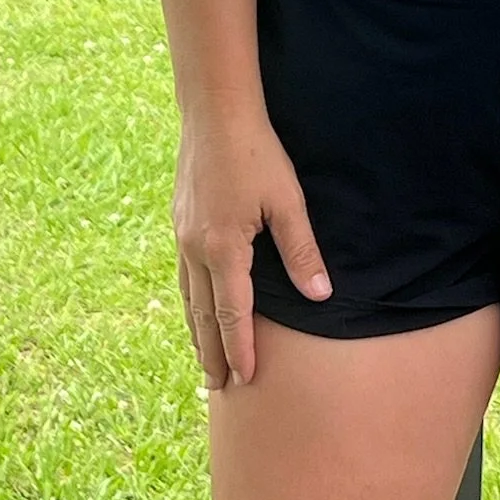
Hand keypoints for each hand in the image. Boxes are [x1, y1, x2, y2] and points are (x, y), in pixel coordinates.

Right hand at [172, 104, 330, 388]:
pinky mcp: (180, 221)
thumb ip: (301, 251)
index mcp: (223, 249)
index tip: (245, 378)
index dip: (240, 349)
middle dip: (211, 352)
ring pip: (188, 297)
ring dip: (197, 330)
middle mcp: (195, 249)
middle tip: (217, 386)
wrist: (215, 113)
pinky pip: (183, 275)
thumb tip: (319, 294)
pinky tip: (196, 305)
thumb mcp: (287, 201)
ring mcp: (183, 235)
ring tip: (204, 357)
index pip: (233, 314)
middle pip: (203, 315)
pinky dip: (190, 300)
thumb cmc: (257, 153)